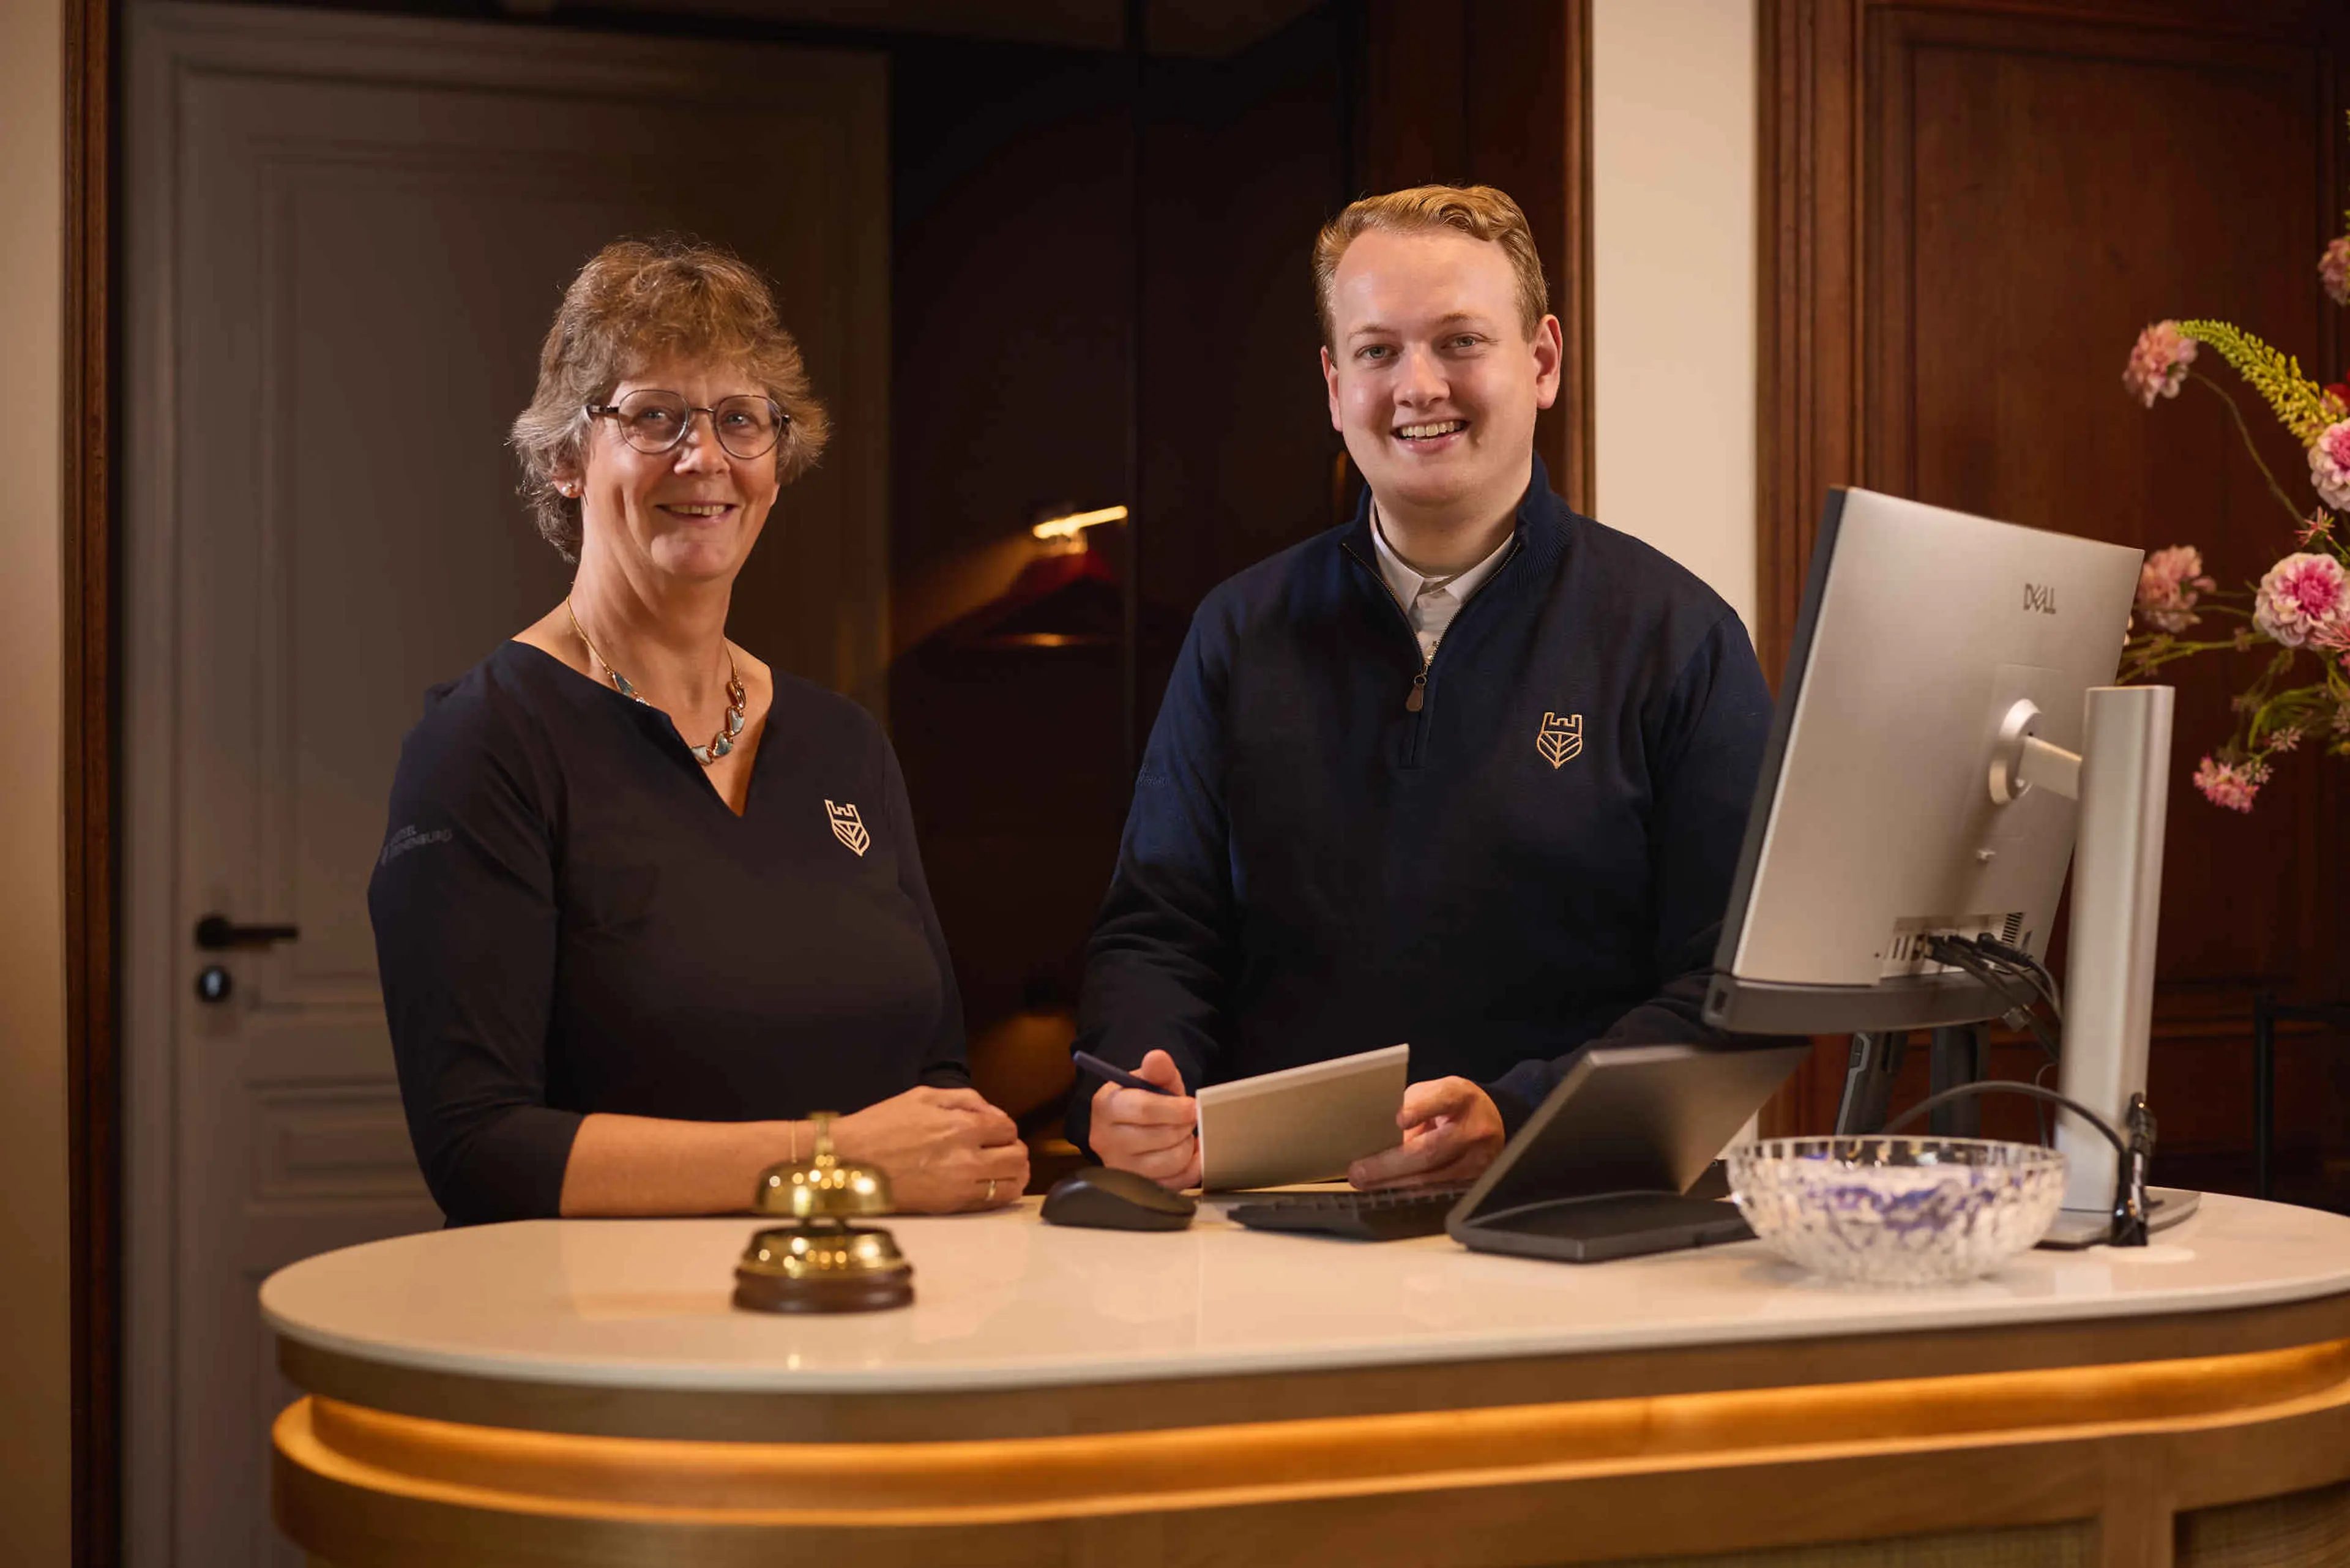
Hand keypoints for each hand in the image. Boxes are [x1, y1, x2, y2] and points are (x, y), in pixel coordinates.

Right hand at [829, 1086, 1027, 1212]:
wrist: (848, 1161)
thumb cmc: (880, 1127)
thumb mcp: (923, 1096)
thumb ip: (965, 1099)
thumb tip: (993, 1113)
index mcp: (961, 1126)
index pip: (1008, 1128)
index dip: (1004, 1128)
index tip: (994, 1131)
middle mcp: (966, 1157)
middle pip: (1017, 1157)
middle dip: (1014, 1150)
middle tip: (1002, 1150)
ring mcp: (960, 1186)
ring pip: (1012, 1183)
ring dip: (1014, 1174)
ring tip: (1002, 1169)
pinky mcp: (950, 1207)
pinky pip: (992, 1203)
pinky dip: (1000, 1194)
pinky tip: (991, 1186)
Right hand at [1087, 1050, 1199, 1189]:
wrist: (1134, 1126)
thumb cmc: (1144, 1100)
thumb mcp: (1150, 1079)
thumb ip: (1157, 1069)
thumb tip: (1157, 1058)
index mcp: (1105, 1107)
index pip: (1143, 1109)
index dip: (1175, 1108)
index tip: (1191, 1105)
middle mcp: (1104, 1140)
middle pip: (1160, 1136)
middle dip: (1183, 1125)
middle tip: (1188, 1118)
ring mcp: (1120, 1168)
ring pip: (1170, 1161)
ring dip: (1186, 1144)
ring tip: (1182, 1134)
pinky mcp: (1138, 1187)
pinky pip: (1177, 1182)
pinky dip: (1191, 1166)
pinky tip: (1188, 1152)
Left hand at [1348, 1077, 1505, 1190]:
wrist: (1491, 1120)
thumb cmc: (1451, 1105)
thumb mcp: (1432, 1093)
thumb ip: (1409, 1107)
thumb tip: (1376, 1136)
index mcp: (1461, 1098)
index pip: (1442, 1100)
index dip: (1421, 1109)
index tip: (1399, 1119)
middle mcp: (1474, 1129)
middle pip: (1431, 1151)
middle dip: (1390, 1165)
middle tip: (1359, 1172)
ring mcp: (1478, 1159)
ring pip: (1431, 1178)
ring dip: (1394, 1183)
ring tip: (1365, 1183)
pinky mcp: (1474, 1181)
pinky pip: (1436, 1190)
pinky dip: (1409, 1191)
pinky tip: (1388, 1189)